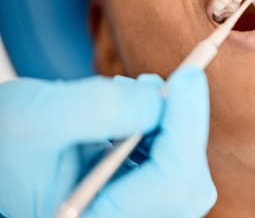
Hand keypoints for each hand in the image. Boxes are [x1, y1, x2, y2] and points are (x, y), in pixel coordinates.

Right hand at [85, 69, 216, 217]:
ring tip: (141, 90)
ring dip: (172, 125)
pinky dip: (158, 130)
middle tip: (172, 82)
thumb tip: (160, 98)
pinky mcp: (126, 194)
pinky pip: (162, 166)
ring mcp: (124, 209)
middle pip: (187, 186)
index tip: (187, 77)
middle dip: (184, 126)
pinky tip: (135, 106)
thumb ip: (101, 107)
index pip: (172, 185)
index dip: (187, 125)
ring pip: (179, 175)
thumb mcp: (40, 113)